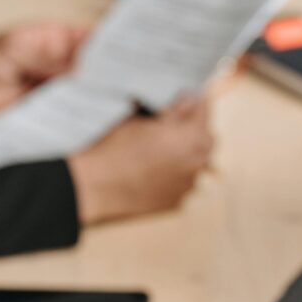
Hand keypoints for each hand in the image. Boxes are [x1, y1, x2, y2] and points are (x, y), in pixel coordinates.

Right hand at [69, 98, 213, 224]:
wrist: (97, 186)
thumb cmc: (117, 148)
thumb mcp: (144, 119)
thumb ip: (175, 110)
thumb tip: (190, 100)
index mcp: (194, 138)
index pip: (204, 109)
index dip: (192, 101)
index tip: (183, 99)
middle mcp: (198, 163)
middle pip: (204, 138)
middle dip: (191, 129)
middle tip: (168, 124)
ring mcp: (188, 186)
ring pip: (193, 162)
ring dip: (183, 153)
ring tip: (155, 150)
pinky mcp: (176, 202)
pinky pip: (181, 182)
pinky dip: (173, 174)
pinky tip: (151, 170)